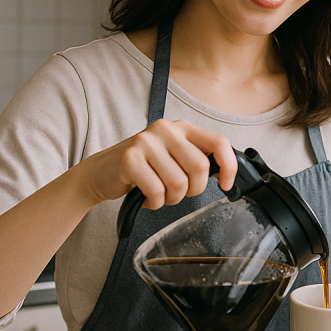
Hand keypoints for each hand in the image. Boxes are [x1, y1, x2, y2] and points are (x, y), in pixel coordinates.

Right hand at [75, 118, 236, 209]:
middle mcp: (166, 129)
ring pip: (178, 184)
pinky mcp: (130, 159)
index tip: (226, 185)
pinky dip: (154, 202)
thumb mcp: (173, 156)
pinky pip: (156, 191)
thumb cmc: (143, 168)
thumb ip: (195, 158)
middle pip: (199, 168)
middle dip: (192, 190)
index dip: (229, 166)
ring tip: (159, 193)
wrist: (101, 172)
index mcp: (181, 128)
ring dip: (171, 199)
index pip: (218, 142)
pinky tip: (146, 196)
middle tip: (177, 192)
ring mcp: (146, 142)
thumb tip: (226, 174)